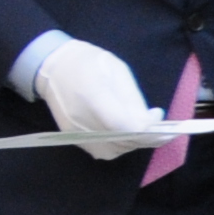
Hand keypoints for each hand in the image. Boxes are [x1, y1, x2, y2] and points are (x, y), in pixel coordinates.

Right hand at [31, 38, 166, 159]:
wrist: (53, 68)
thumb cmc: (89, 63)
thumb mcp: (117, 71)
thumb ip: (133, 100)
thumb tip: (150, 122)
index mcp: (94, 98)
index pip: (125, 127)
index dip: (149, 130)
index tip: (160, 118)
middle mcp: (82, 121)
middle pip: (124, 142)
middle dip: (147, 135)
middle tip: (154, 119)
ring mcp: (76, 133)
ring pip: (116, 150)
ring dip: (135, 142)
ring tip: (139, 124)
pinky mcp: (73, 139)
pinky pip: (104, 151)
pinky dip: (120, 145)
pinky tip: (125, 131)